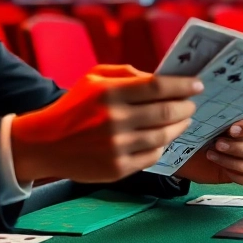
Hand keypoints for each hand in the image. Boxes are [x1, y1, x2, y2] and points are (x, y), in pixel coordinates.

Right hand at [11, 64, 201, 184]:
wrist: (45, 143)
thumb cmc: (74, 107)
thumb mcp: (94, 79)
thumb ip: (127, 73)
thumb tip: (162, 78)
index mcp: (109, 93)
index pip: (157, 86)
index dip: (182, 85)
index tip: (197, 84)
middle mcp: (114, 120)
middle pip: (165, 112)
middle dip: (186, 107)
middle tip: (191, 104)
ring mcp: (116, 146)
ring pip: (163, 136)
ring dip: (179, 127)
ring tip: (182, 120)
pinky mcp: (117, 168)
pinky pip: (152, 156)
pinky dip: (162, 146)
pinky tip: (163, 138)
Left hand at [175, 110, 242, 185]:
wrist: (195, 146)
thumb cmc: (208, 125)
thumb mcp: (214, 115)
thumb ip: (224, 111)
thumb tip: (221, 103)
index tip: (231, 129)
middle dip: (239, 148)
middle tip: (218, 143)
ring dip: (232, 162)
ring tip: (211, 154)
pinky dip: (231, 173)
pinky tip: (217, 164)